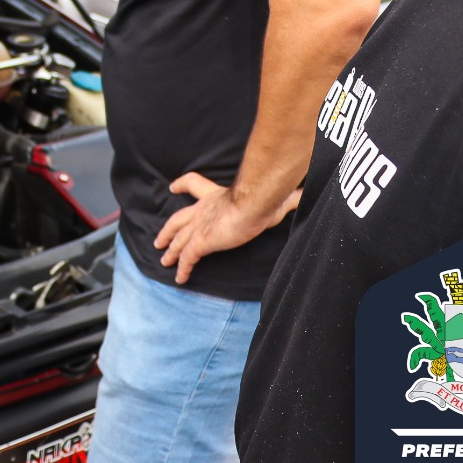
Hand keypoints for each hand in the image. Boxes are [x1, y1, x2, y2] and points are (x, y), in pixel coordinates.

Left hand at [153, 173, 300, 283]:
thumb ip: (287, 197)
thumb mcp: (275, 197)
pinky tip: (179, 278)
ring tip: (164, 260)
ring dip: (171, 252)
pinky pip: (187, 258)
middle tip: (159, 240)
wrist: (254, 202)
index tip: (173, 187)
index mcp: (215, 195)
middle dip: (167, 231)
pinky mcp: (200, 241)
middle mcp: (202, 210)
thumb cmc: (264, 198)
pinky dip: (182, 268)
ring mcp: (199, 226)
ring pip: (178, 241)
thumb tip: (304, 194)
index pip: (194, 184)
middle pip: (177, 220)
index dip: (182, 184)